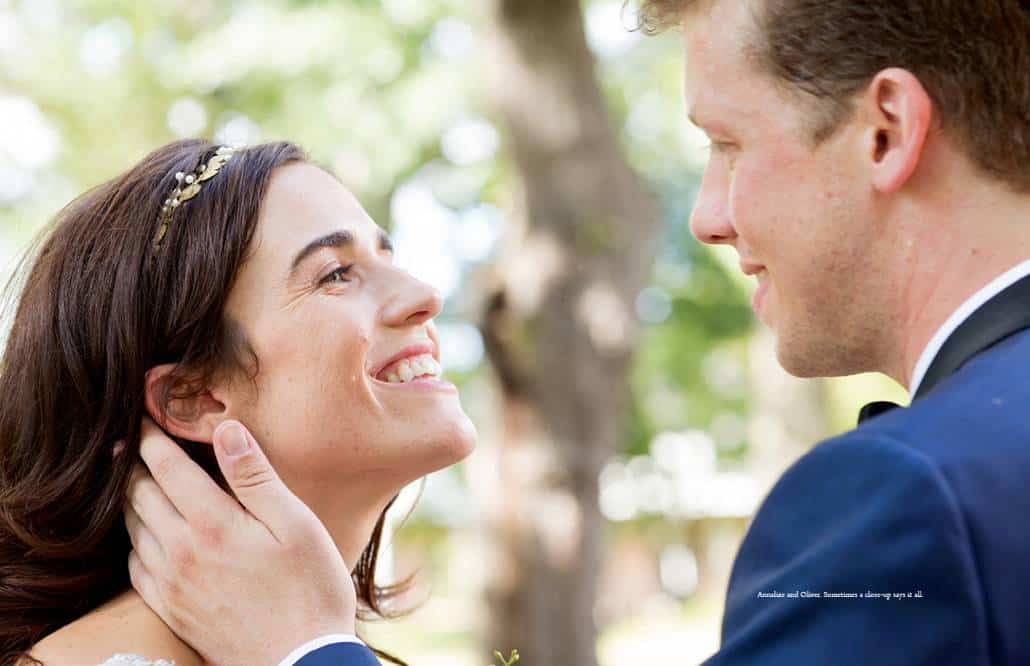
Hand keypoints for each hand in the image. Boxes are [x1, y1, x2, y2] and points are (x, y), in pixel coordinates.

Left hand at [123, 416, 357, 664]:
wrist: (300, 659)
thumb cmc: (309, 587)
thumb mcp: (295, 522)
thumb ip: (255, 476)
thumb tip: (226, 430)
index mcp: (211, 523)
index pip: (164, 466)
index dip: (149, 436)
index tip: (143, 418)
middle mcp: (180, 551)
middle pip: (137, 494)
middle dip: (130, 462)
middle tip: (128, 441)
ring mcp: (172, 583)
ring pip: (132, 528)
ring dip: (129, 499)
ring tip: (134, 479)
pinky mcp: (171, 609)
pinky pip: (137, 565)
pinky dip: (135, 539)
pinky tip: (147, 534)